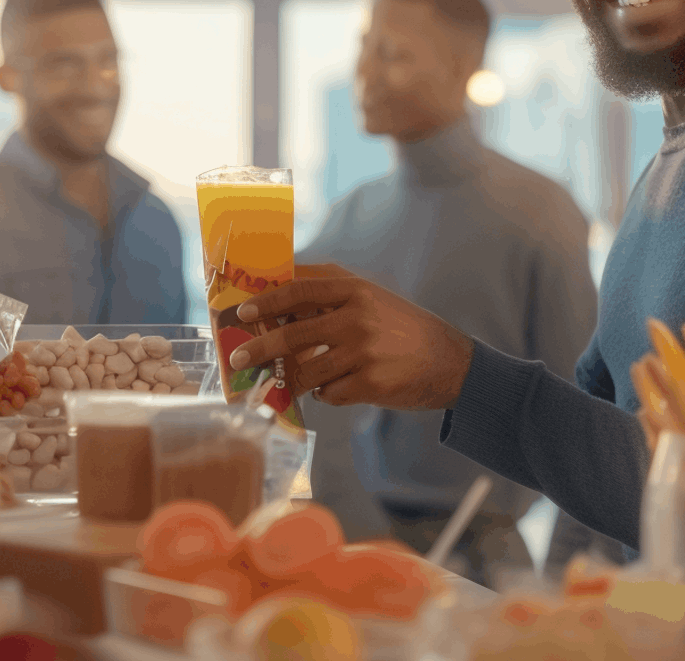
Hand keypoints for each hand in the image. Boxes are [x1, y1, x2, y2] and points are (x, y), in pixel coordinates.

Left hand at [229, 263, 474, 409]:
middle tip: (236, 360)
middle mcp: (357, 318)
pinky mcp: (369, 383)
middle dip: (258, 349)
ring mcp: (363, 352)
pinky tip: (333, 388)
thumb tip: (276, 298)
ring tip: (284, 382)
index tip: (242, 312)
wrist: (449, 361)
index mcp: (354, 290)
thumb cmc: (400, 326)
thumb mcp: (369, 297)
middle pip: (293, 334)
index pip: (299, 290)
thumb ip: (329, 294)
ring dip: (290, 379)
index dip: (267, 301)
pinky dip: (323, 394)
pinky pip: (328, 393)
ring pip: (306, 370)